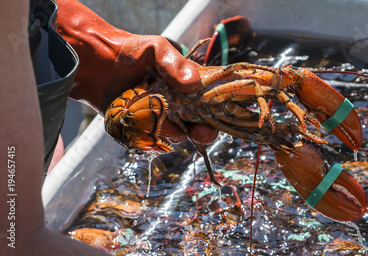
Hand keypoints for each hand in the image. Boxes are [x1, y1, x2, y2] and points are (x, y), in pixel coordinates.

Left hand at [56, 0, 216, 143]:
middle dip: (201, 133)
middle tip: (197, 133)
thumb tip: (193, 84)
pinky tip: (136, 119)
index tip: (211, 123)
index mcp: (190, 86)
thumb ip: (175, 64)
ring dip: (167, 129)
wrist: (94, 63)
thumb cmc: (130, 51)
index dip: (216, 116)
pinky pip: (152, 141)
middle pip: (200, 127)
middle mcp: (180, 104)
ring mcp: (162, 118)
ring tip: (149, 110)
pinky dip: (147, 135)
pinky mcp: (143, 129)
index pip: (212, 104)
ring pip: (175, 135)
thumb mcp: (156, 49)